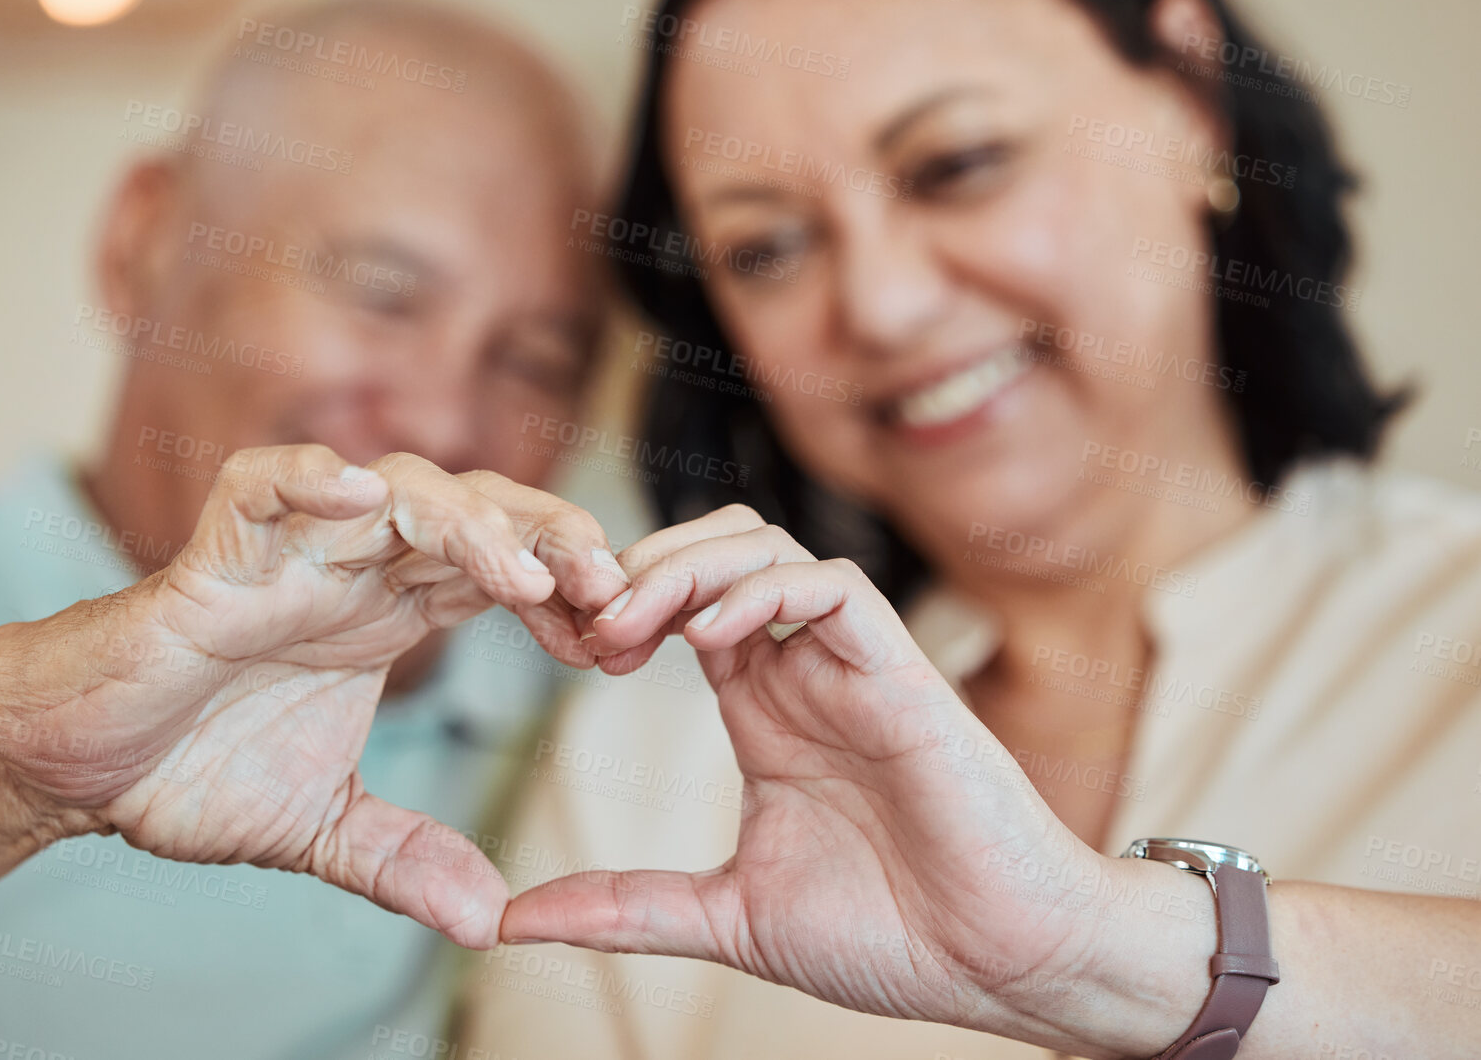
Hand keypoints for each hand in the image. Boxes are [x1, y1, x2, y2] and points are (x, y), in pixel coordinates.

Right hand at [0, 446, 628, 948]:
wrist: (75, 764)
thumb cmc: (192, 768)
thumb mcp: (321, 827)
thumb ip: (404, 857)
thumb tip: (489, 919)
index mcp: (392, 610)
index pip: (504, 570)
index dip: (565, 590)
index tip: (620, 641)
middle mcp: (354, 566)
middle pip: (475, 512)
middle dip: (548, 537)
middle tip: (610, 586)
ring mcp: (288, 551)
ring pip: (395, 491)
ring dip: (465, 521)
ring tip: (519, 572)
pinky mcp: (213, 553)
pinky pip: (263, 486)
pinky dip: (308, 480)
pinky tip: (360, 496)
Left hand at [501, 506, 1135, 1036]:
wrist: (1000, 965)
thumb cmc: (888, 936)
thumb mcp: (726, 916)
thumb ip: (626, 907)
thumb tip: (513, 921)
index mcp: (762, 707)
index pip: (678, 605)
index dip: (614, 607)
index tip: (565, 651)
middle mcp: (802, 671)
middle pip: (713, 549)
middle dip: (639, 567)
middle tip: (588, 626)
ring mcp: (850, 665)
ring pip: (764, 546)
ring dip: (685, 565)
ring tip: (631, 622)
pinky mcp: (901, 672)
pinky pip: (832, 584)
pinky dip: (765, 589)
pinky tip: (710, 636)